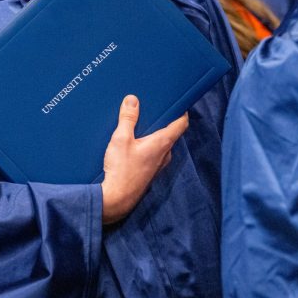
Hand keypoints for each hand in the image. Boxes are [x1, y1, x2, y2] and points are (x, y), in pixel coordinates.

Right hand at [100, 96, 187, 224]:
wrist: (116, 198)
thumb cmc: (121, 169)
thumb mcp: (121, 139)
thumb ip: (128, 118)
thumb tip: (133, 99)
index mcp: (162, 143)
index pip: (181, 124)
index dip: (181, 111)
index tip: (176, 101)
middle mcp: (165, 154)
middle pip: (170, 132)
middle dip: (161, 120)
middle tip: (150, 108)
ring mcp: (158, 164)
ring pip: (160, 143)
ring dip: (152, 133)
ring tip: (137, 123)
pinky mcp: (149, 171)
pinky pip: (153, 152)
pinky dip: (146, 144)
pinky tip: (131, 142)